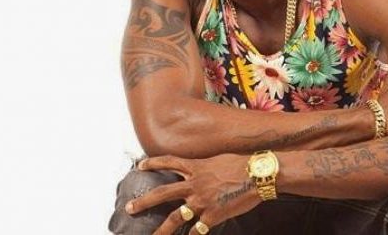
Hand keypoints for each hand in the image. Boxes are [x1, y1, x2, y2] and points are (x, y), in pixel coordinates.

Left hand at [125, 154, 260, 234]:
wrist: (258, 175)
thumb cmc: (243, 164)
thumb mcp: (219, 160)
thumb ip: (206, 167)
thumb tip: (200, 170)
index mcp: (196, 167)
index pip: (169, 162)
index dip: (153, 163)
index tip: (140, 166)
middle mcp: (194, 184)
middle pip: (162, 193)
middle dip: (144, 202)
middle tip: (129, 208)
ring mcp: (202, 202)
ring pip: (175, 218)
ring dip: (161, 230)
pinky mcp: (212, 216)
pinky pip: (197, 229)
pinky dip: (193, 234)